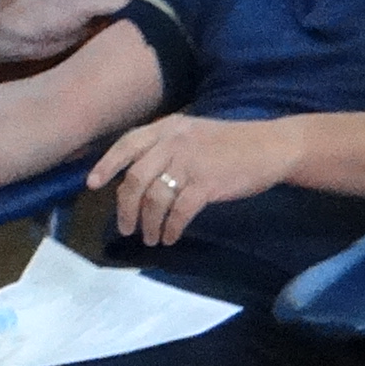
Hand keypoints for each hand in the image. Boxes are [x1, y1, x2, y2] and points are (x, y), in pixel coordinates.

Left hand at [87, 109, 289, 246]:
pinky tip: (171, 237)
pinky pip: (178, 212)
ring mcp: (190, 162)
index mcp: (169, 127)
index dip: (107, 164)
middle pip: (135, 178)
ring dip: (148, 224)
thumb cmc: (234, 143)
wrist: (271, 147)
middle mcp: (174, 142)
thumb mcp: (194, 134)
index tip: (93, 184)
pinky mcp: (206, 184)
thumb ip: (167, 147)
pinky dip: (170, 228)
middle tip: (126, 227)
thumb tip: (138, 177)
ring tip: (151, 238)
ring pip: (153, 199)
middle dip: (125, 208)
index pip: (128, 144)